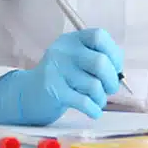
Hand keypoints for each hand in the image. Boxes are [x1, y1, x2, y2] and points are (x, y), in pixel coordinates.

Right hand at [0, 28, 123, 125]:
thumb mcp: (75, 59)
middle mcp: (63, 51)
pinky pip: (84, 102)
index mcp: (72, 39)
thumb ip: (96, 57)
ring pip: (94, 85)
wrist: (29, 93)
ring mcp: (57, 70)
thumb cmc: (61, 76)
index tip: (116, 67)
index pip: (99, 37)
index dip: (114, 53)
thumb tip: (118, 70)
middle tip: (110, 88)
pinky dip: (94, 109)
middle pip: (100, 62)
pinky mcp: (54, 90)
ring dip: (101, 97)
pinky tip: (93, 110)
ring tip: (97, 100)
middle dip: (111, 80)